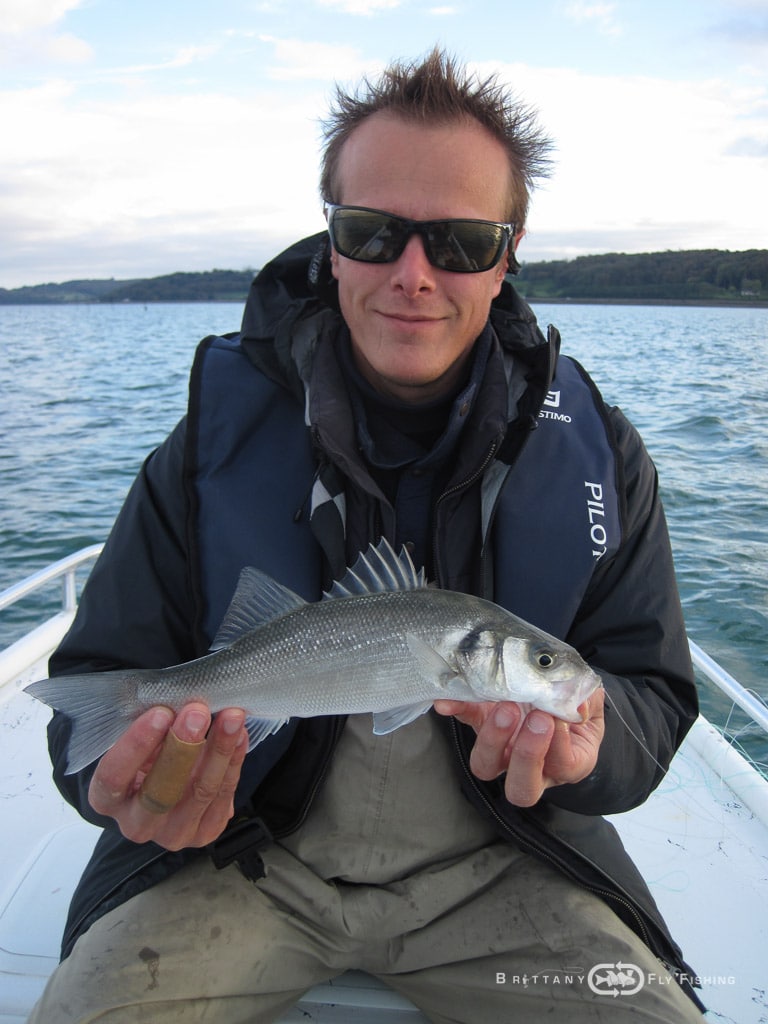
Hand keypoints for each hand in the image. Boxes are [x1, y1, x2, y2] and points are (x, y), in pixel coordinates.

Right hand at [88, 702, 248, 849]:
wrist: (168, 782)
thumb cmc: (148, 754)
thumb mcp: (140, 740)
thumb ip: (153, 727)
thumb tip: (179, 703)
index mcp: (107, 799)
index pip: (114, 777)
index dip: (136, 745)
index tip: (160, 713)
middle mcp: (136, 824)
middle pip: (160, 791)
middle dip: (183, 747)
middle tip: (198, 712)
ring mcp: (172, 833)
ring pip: (200, 793)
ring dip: (219, 750)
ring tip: (231, 717)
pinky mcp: (204, 832)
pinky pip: (224, 795)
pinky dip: (234, 762)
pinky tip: (240, 736)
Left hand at [434, 689, 604, 806]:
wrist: (554, 691)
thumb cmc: (576, 704)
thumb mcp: (590, 700)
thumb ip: (588, 701)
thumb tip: (578, 706)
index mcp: (566, 765)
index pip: (562, 766)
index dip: (560, 745)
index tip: (559, 718)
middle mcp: (531, 769)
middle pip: (521, 787)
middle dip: (526, 755)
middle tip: (536, 718)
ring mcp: (502, 750)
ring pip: (487, 766)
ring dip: (493, 738)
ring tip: (506, 707)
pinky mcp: (482, 724)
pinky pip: (466, 722)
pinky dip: (457, 711)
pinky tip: (448, 701)